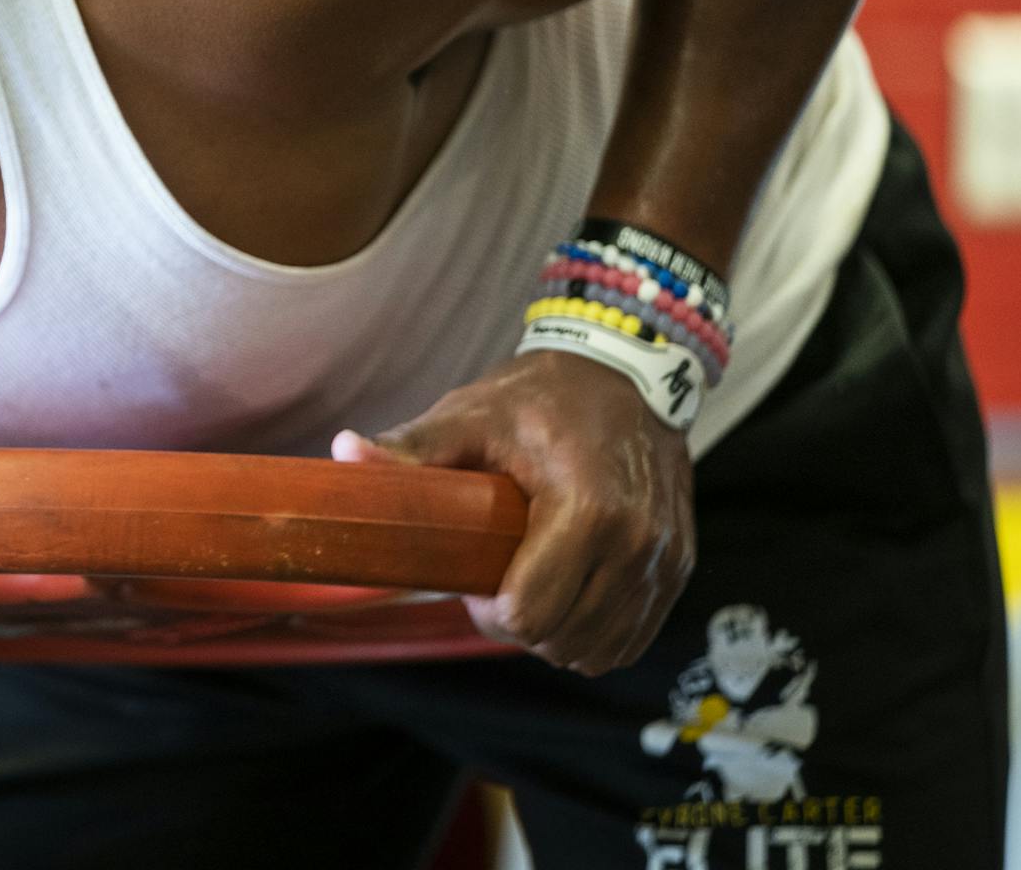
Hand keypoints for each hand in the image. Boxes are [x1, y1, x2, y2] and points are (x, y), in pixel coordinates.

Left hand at [332, 352, 694, 675]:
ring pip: (599, 650)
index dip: (487, 612)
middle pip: (562, 640)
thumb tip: (342, 452)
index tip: (472, 579)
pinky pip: (632, 638)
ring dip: (558, 636)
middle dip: (518, 627)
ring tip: (531, 587)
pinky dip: (595, 633)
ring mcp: (664, 559)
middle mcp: (637, 542)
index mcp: (588, 507)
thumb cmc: (541, 395)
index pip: (530, 613)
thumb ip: (412, 448)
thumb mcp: (471, 415)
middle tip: (495, 583)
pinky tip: (568, 596)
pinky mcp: (678, 566)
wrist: (627, 369)